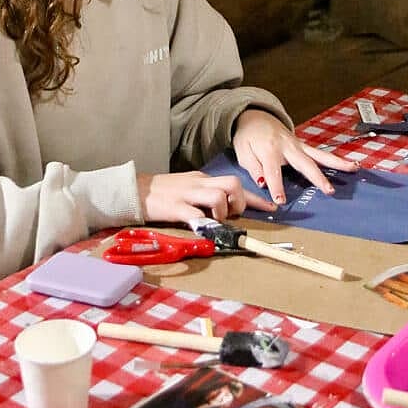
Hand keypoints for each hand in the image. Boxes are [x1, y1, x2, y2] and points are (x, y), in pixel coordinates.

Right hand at [136, 170, 275, 223]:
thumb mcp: (189, 188)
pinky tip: (203, 228)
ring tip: (214, 221)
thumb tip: (224, 209)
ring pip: (218, 196)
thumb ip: (206, 196)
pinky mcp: (175, 207)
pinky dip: (204, 223)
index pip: (235, 185)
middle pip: (233, 183)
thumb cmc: (163, 193)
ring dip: (222, 212)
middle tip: (230, 215)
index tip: (272, 207)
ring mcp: (188, 194)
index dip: (256, 199)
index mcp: (204, 179)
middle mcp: (200, 183)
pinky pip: (195, 214)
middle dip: (239, 202)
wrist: (135, 190)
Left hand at [233, 108, 357, 203]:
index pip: (273, 172)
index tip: (282, 200)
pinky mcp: (303, 145)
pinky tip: (350, 165)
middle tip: (329, 190)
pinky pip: (320, 153)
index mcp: (269, 149)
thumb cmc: (248, 136)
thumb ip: (253, 168)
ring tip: (353, 168)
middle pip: (305, 163)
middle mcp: (287, 147)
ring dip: (337, 163)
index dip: (277, 186)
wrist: (255, 116)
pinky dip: (335, 159)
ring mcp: (298, 145)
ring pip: (319, 155)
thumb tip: (264, 182)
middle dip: (317, 177)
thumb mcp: (242, 152)